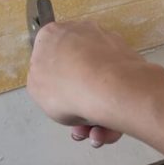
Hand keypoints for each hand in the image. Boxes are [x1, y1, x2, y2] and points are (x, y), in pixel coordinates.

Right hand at [27, 19, 163, 143]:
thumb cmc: (66, 88)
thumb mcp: (35, 89)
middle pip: (75, 72)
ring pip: (96, 83)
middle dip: (76, 104)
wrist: (108, 86)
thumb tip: (55, 78)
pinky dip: (112, 106)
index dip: (51, 83)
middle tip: (79, 127)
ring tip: (95, 134)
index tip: (56, 100)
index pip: (48, 56)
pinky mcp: (127, 56)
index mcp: (53, 34)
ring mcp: (106, 42)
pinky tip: (109, 128)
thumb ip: (42, 80)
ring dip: (94, 114)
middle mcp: (81, 31)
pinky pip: (115, 84)